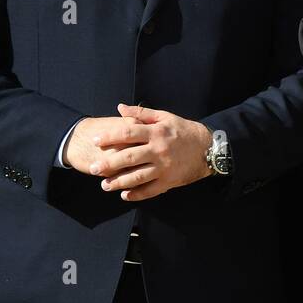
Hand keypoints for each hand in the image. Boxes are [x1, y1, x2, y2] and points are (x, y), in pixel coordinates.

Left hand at [69, 104, 212, 201]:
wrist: (209, 148)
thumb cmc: (184, 131)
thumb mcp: (165, 117)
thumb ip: (142, 114)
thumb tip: (120, 108)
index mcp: (157, 132)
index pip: (128, 134)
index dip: (109, 137)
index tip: (95, 141)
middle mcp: (159, 150)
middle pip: (129, 158)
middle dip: (109, 164)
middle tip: (93, 168)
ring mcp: (164, 167)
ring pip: (137, 177)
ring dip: (118, 182)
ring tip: (105, 186)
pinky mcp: (169, 181)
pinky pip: (150, 190)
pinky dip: (136, 194)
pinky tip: (125, 195)